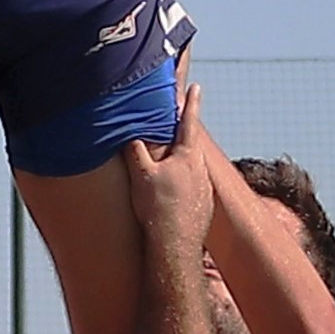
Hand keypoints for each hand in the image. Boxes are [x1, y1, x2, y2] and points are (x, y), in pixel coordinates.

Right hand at [116, 103, 211, 255]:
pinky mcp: (204, 207)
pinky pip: (192, 188)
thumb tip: (129, 132)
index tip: (197, 87)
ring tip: (164, 170)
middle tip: (167, 133)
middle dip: (178, 139)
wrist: (176, 246)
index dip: (191, 103)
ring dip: (179, 165)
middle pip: (189, 146)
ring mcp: (205, 189)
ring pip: (191, 168)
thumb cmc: (158, 209)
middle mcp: (201, 170)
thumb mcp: (140, 175)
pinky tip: (169, 197)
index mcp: (187, 156)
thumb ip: (135, 150)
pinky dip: (181, 186)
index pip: (188, 122)